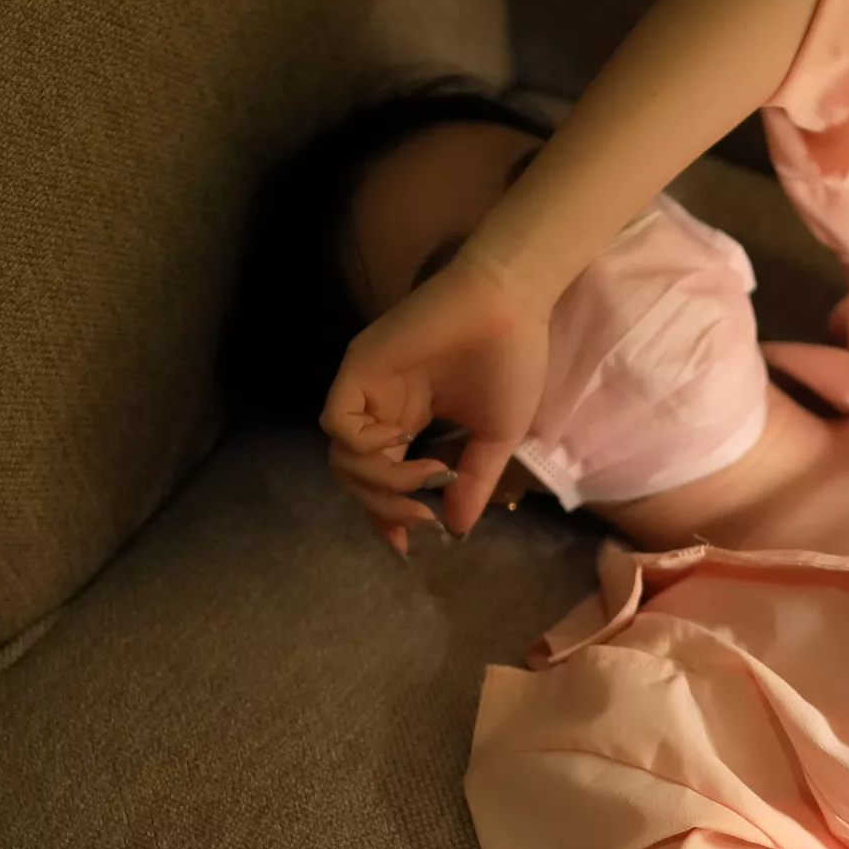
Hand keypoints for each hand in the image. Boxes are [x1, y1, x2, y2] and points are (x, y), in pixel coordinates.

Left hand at [319, 252, 552, 555]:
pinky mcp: (359, 369)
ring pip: (342, 457)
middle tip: (422, 514)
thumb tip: (456, 531)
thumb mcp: (496, 437)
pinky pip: (337, 425)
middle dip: (385, 506)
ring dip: (381, 482)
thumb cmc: (510, 361)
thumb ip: (472, 482)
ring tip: (427, 475)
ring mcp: (367, 388)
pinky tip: (402, 446)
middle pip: (354, 475)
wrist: (510, 304)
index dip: (387, 514)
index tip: (410, 544)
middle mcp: (381, 407)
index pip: (380, 477)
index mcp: (409, 418)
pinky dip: (364, 449)